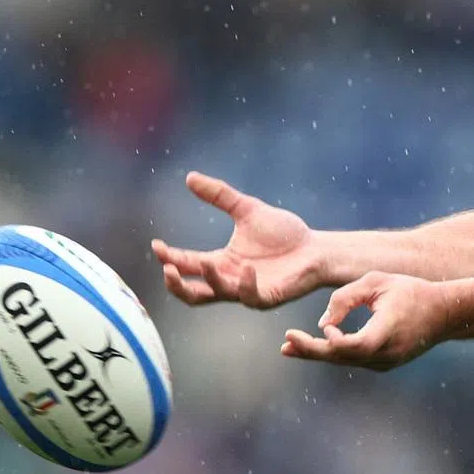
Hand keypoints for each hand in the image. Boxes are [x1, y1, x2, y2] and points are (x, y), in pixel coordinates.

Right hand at [151, 171, 320, 307]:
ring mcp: (248, 291)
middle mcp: (230, 280)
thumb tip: (189, 177)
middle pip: (194, 293)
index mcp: (222, 262)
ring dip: (209, 280)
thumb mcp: (247, 209)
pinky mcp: (268, 296)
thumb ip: (219, 195)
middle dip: (177, 285)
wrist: (316, 248)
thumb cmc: (284, 233)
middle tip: (167, 269)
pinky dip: (245, 284)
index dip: (170, 257)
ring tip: (203, 261)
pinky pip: (251, 297)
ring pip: (218, 294)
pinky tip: (246, 267)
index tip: (157, 244)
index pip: (188, 264)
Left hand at [281, 271, 450, 370]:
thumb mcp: (377, 282)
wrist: (443, 313)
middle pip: (343, 358)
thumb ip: (346, 298)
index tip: (323, 328)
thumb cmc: (409, 290)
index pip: (356, 345)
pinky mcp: (385, 364)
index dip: (336, 341)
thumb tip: (322, 325)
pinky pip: (354, 360)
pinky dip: (334, 353)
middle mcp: (387, 352)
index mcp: (388, 329)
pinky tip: (314, 347)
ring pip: (345, 361)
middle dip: (312, 351)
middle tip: (285, 345)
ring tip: (289, 347)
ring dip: (317, 354)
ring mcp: (387, 362)